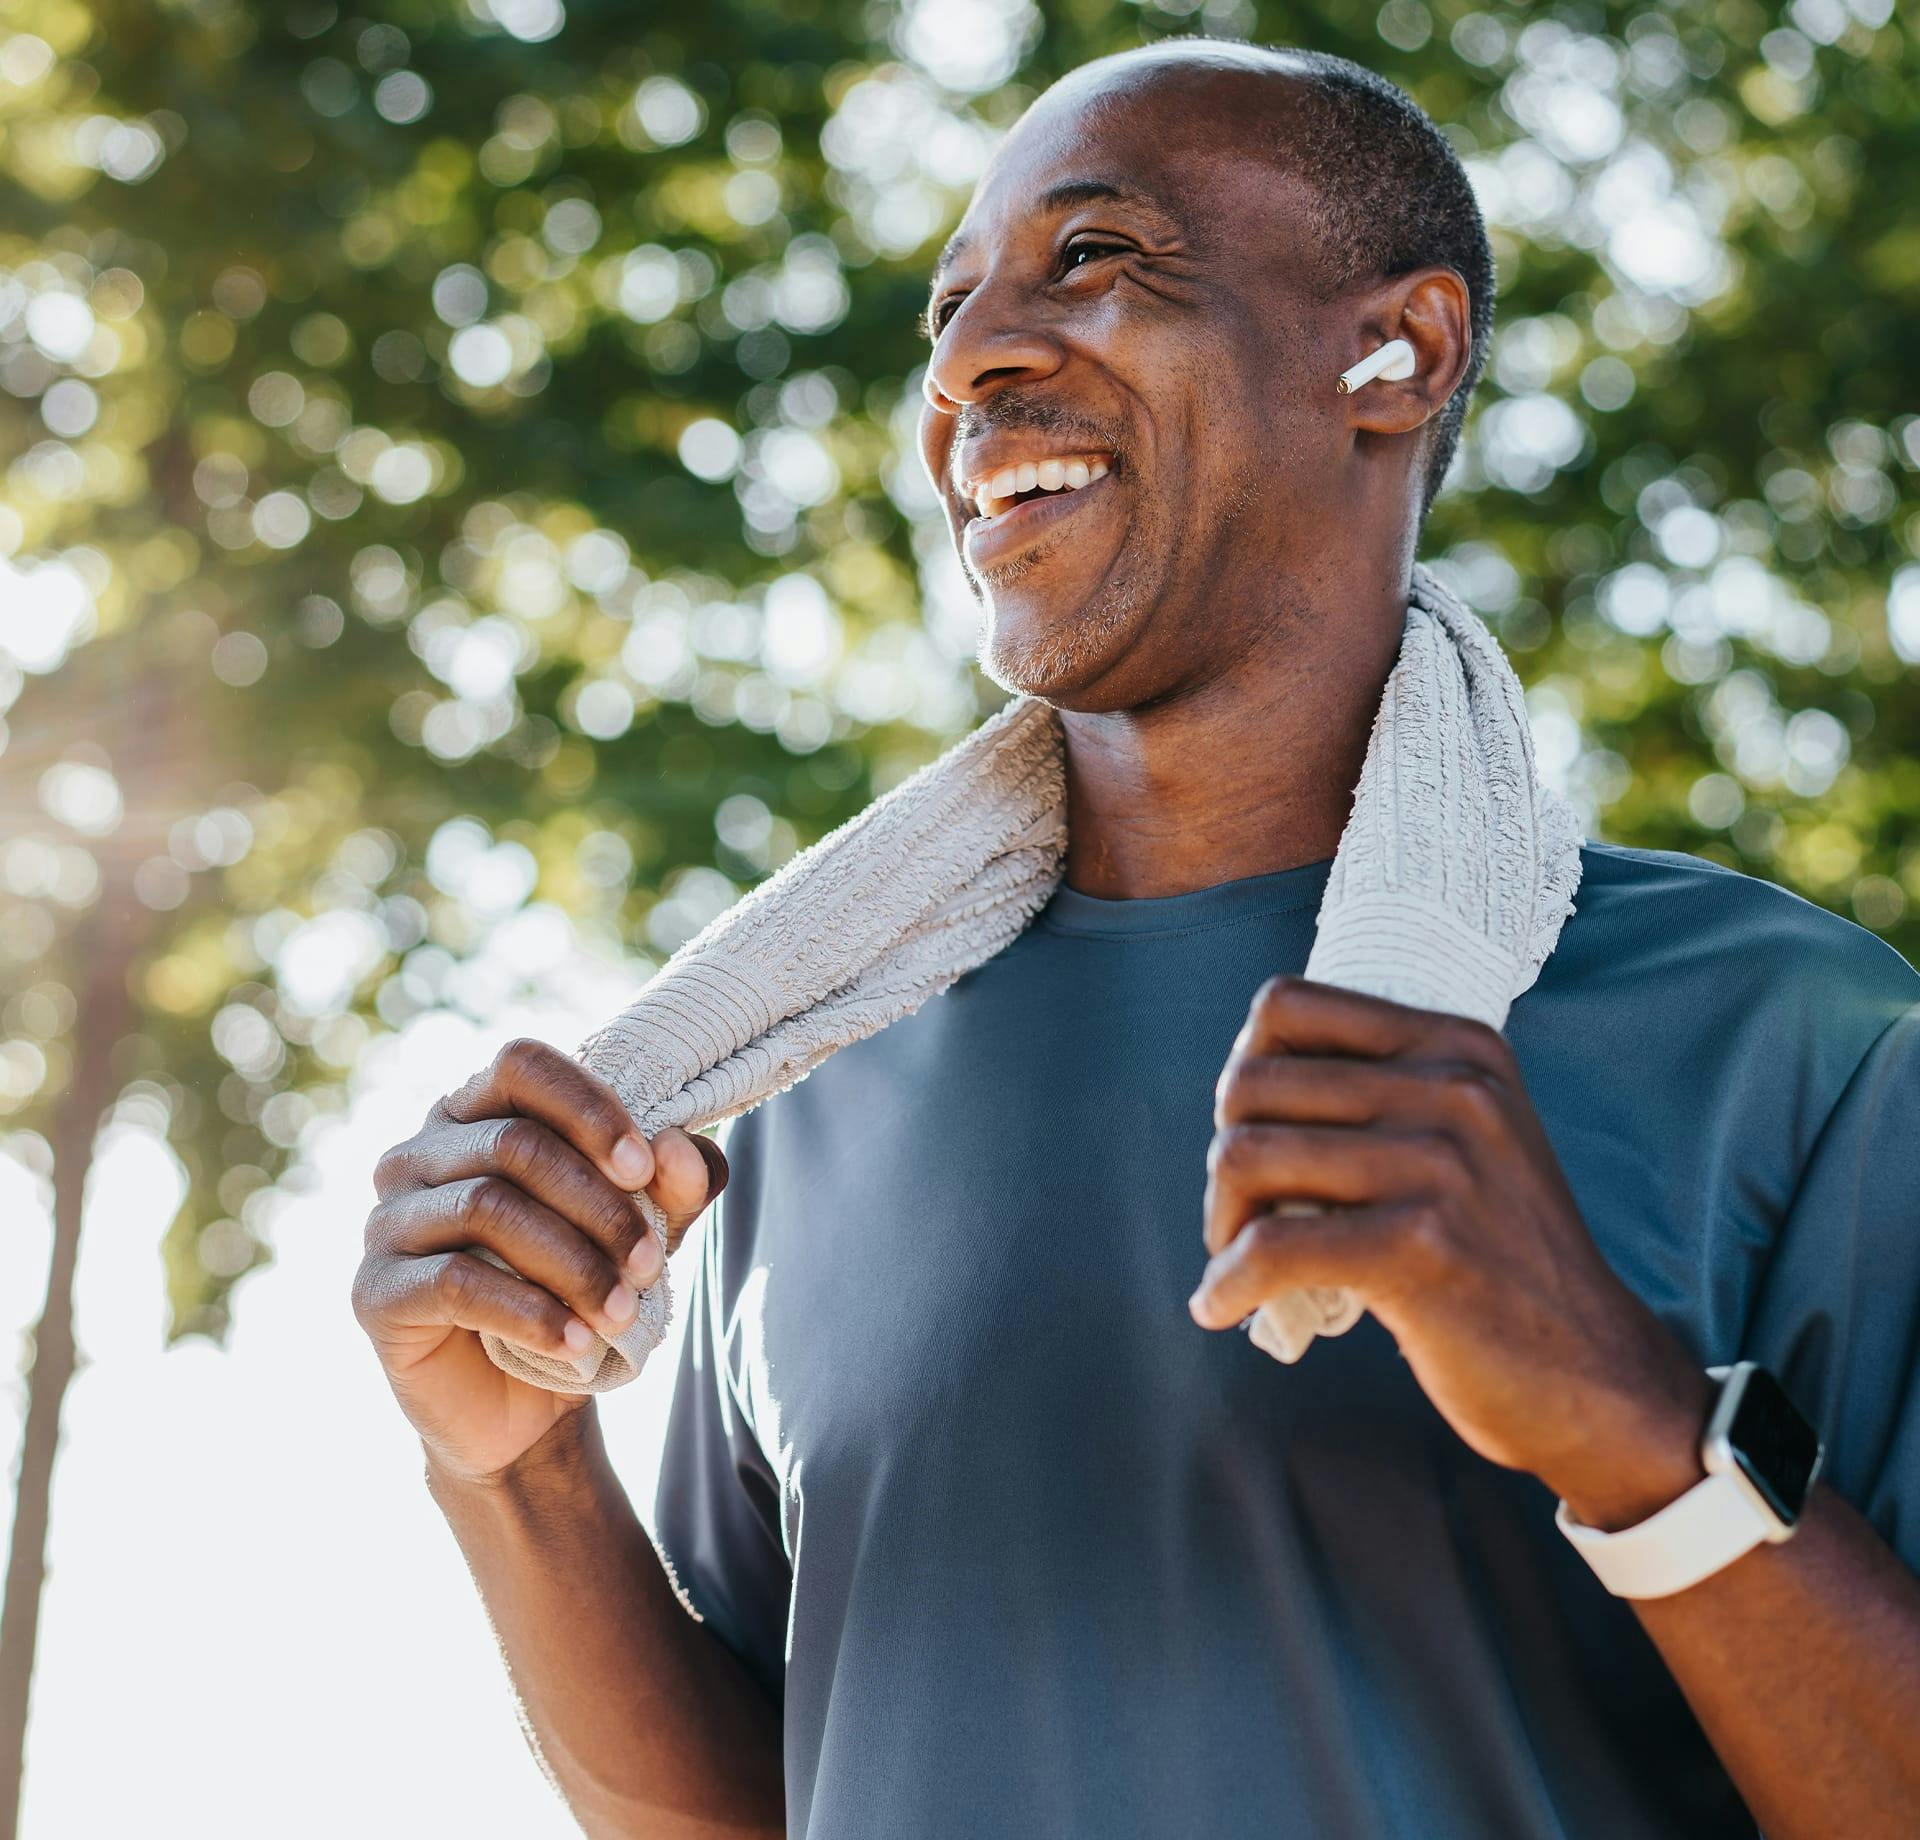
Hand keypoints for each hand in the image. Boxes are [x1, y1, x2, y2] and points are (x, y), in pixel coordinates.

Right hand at [351, 1037, 727, 1484]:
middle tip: (647, 1264)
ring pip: (487, 1208)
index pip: (522, 1066)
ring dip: (572, 1262)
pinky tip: (577, 1341)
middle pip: (515, 1144)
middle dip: (597, 1205)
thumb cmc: (580, 1288)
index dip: (587, 1109)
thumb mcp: (645, 1229)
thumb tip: (675, 1146)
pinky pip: (455, 1284)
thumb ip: (671, 1184)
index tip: (643, 1169)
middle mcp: (418, 1154)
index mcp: (477, 1113)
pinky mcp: (374, 1292)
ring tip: (621, 1311)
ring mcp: (388, 1221)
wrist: (525, 1403)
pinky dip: (530, 1312)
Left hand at [1191, 975, 1712, 1526]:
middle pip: (1252, 1083)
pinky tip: (1222, 1307)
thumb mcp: (1467, 1139)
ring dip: (1221, 1220)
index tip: (1251, 1131)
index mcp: (1457, 1045)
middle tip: (1241, 1218)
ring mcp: (1440, 1165)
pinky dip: (1227, 1282)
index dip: (1245, 1069)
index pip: (1287, 1005)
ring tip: (1236, 1262)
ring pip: (1247, 1155)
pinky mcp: (1418, 1246)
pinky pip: (1270, 1246)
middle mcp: (1453, 1088)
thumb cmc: (1499, 1259)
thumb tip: (1241, 1081)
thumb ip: (1382, 1094)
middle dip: (1224, 1159)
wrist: (1594, 1372)